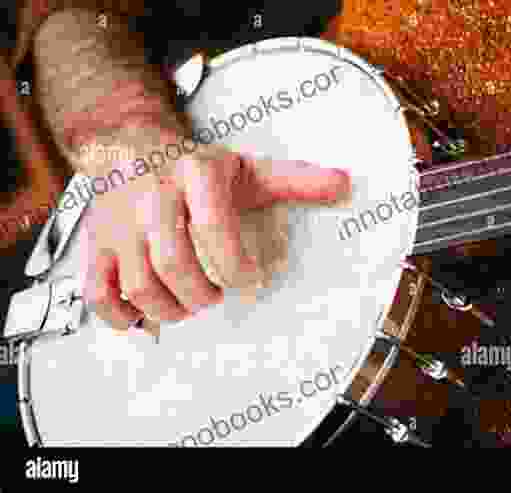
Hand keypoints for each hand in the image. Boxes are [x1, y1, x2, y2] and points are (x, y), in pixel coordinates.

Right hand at [80, 126, 349, 331]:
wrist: (130, 145)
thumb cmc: (196, 166)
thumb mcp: (247, 168)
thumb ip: (294, 180)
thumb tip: (346, 184)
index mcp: (195, 174)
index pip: (213, 227)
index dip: (235, 265)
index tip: (250, 278)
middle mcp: (152, 195)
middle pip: (172, 262)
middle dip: (201, 294)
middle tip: (215, 296)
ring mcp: (119, 221)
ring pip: (138, 284)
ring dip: (170, 309)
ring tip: (190, 305)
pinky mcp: (96, 243)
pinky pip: (97, 292)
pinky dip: (121, 317)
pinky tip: (146, 317)